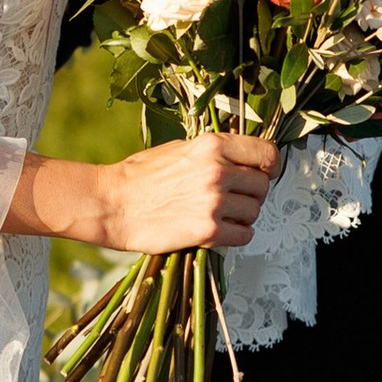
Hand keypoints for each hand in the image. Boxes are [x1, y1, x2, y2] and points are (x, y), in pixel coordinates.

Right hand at [93, 130, 278, 254]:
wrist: (112, 204)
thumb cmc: (140, 177)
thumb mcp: (180, 148)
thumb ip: (215, 154)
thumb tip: (242, 162)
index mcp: (212, 145)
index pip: (266, 153)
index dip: (269, 167)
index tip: (264, 174)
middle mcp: (218, 171)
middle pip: (263, 186)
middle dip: (252, 194)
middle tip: (234, 200)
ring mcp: (214, 201)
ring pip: (255, 212)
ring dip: (243, 216)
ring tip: (220, 216)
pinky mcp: (208, 230)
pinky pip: (244, 235)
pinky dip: (236, 236)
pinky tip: (218, 231)